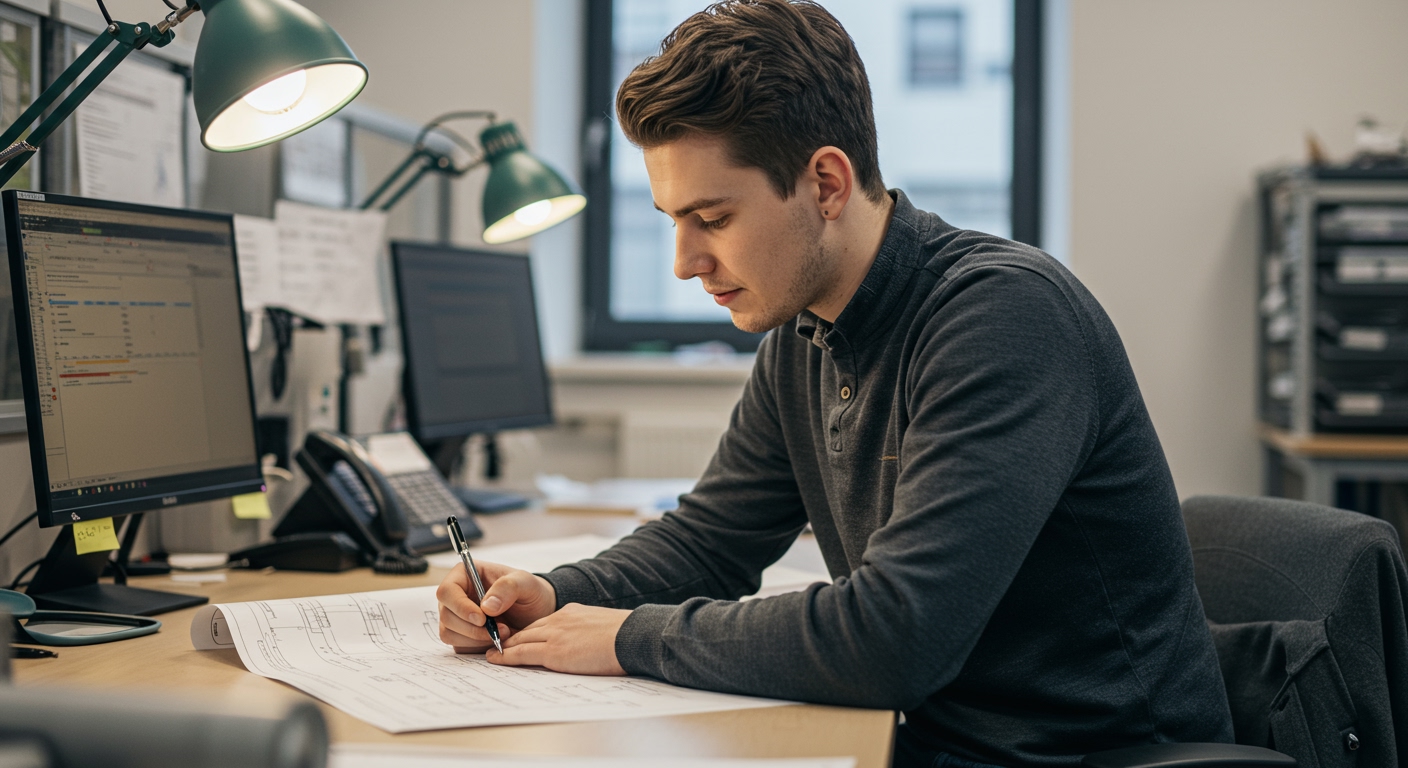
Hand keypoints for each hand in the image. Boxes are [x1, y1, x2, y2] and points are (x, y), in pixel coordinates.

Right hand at [436, 560, 557, 652]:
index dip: (460, 606)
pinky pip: (459, 646)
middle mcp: (455, 596)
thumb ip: (508, 588)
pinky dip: (478, 647)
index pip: (447, 591)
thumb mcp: (526, 583)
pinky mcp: (461, 635)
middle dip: (472, 628)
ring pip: (449, 633)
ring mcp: (456, 616)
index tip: (482, 618)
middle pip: (446, 615)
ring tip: (504, 633)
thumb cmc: (529, 592)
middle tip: (502, 629)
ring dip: (476, 639)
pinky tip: (496, 640)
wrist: (535, 613)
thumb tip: (486, 606)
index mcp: (465, 575)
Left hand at [488, 603, 630, 675]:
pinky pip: (523, 654)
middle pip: (528, 629)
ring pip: (521, 639)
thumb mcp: (604, 625)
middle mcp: (560, 619)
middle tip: (495, 643)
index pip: (544, 622)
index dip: (529, 631)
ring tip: (491, 652)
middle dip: (511, 637)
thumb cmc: (627, 635)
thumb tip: (588, 642)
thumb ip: (588, 630)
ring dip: (504, 646)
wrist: (633, 636)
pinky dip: (506, 656)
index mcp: (572, 612)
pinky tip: (495, 658)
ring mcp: (556, 635)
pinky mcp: (554, 652)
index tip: (518, 636)